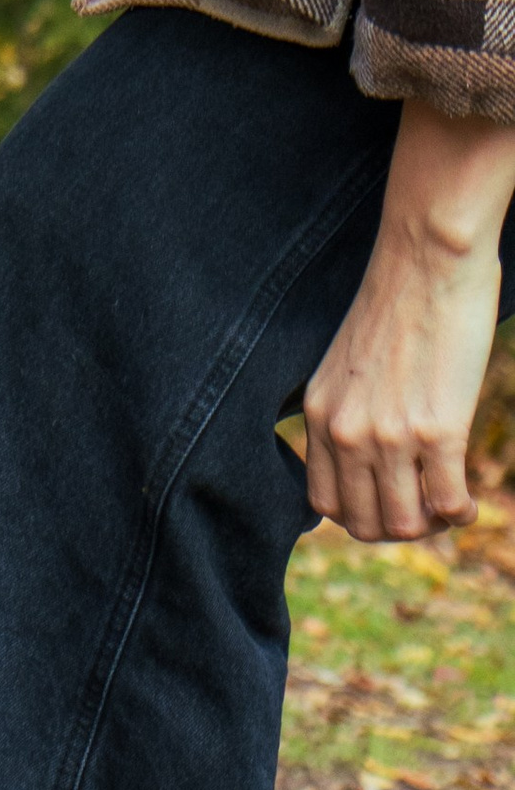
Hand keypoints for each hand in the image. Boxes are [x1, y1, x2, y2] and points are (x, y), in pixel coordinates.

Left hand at [303, 101, 514, 539]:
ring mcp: (389, 434)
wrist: (427, 260)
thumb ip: (347, 412)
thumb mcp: (347, 366)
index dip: (361, 518)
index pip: (324, 504)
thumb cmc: (398, 306)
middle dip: (398, 529)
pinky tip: (467, 501)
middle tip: (427, 512)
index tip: (390, 506)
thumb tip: (365, 458)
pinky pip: (445, 502)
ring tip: (448, 507)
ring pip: (403, 524)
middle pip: (362, 523)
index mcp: (321, 416)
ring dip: (430, 526)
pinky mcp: (437, 429)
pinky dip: (459, 513)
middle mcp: (346, 432)